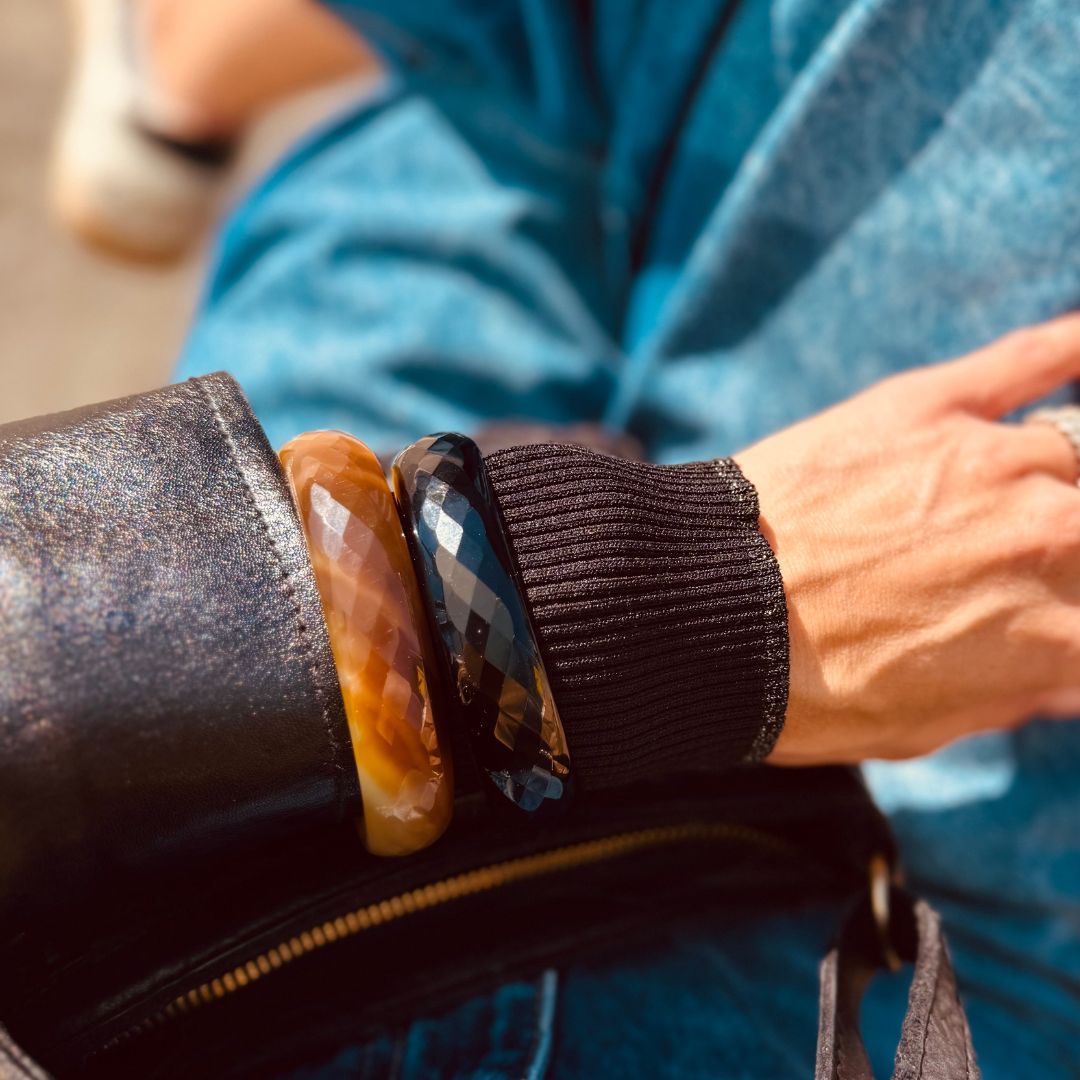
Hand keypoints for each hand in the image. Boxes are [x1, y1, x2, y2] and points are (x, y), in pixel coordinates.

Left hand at [733, 315, 1079, 764]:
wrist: (704, 610)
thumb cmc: (800, 690)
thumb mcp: (920, 727)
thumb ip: (1011, 694)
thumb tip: (1060, 677)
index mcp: (1053, 638)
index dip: (1072, 626)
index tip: (1053, 620)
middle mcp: (1047, 538)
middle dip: (1066, 552)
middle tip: (1020, 555)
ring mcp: (992, 461)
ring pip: (1078, 451)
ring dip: (1060, 479)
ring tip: (1014, 500)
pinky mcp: (932, 405)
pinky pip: (1030, 358)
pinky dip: (1070, 346)